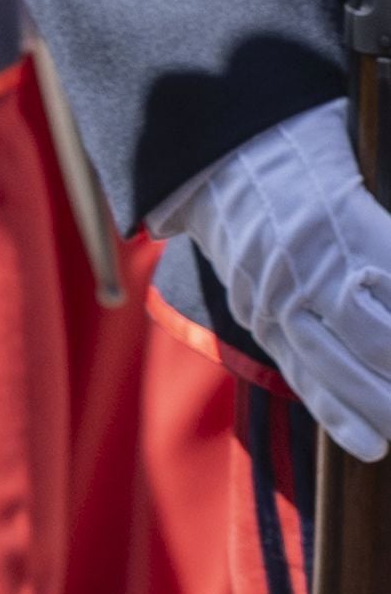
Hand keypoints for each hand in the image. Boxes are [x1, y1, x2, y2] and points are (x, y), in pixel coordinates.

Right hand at [161, 98, 390, 458]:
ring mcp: (281, 294)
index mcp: (350, 223)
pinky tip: (367, 442)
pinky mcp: (260, 314)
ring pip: (338, 367)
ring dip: (381, 407)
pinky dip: (335, 411)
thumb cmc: (303, 152)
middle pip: (378, 342)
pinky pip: (299, 371)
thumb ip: (384, 229)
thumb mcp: (356, 171)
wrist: (220, 151)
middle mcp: (315, 265)